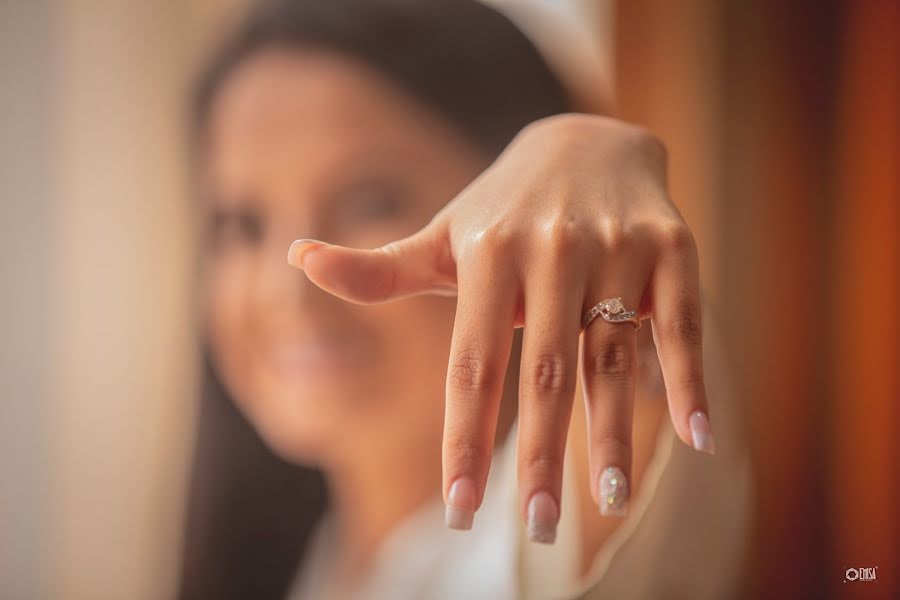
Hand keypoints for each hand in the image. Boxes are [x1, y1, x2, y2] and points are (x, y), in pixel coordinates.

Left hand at [287, 113, 714, 540]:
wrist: (585, 139)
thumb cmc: (502, 209)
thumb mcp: (442, 235)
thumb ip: (378, 268)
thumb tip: (295, 257)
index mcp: (486, 255)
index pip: (470, 364)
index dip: (464, 439)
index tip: (459, 509)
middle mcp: (550, 250)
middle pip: (543, 370)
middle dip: (541, 456)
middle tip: (538, 530)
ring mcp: (615, 248)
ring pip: (613, 356)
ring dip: (615, 433)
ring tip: (610, 502)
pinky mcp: (672, 248)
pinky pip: (683, 323)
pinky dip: (692, 381)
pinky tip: (699, 440)